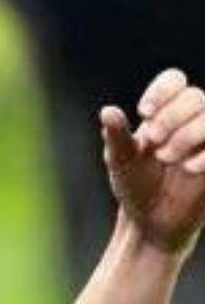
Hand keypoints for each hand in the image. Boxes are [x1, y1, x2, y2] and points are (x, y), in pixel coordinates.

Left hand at [101, 68, 204, 253]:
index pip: (175, 80)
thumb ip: (116, 136)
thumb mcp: (121, 161)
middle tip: (154, 141)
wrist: (151, 222)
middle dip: (173, 117)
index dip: (163, 91)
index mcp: (164, 114)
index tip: (145, 113)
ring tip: (165, 158)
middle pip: (196, 97)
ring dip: (188, 134)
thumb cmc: (135, 186)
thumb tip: (108, 110)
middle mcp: (191, 122)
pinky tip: (189, 169)